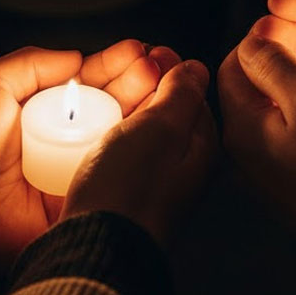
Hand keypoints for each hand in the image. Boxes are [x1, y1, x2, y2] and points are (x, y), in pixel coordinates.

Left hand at [0, 40, 180, 273]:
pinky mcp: (71, 206)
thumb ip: (36, 64)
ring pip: (117, 141)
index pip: (88, 84)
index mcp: (37, 109)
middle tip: (167, 62)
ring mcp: (67, 173)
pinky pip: (107, 181)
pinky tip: (156, 132)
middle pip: (111, 109)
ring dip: (145, 113)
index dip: (116, 66)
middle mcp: (57, 140)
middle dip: (140, 83)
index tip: (144, 51)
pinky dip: (133, 159)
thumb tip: (80, 57)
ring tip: (169, 83)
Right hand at [64, 59, 215, 245]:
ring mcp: (153, 182)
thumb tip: (194, 68)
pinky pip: (120, 152)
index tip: (149, 51)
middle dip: (147, 85)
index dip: (171, 68)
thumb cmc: (132, 190)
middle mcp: (182, 167)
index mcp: (201, 148)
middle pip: (166, 112)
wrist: (95, 244)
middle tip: (125, 65)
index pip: (193, 95)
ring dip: (125, 107)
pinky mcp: (123, 193)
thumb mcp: (162, 128)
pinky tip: (93, 131)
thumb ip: (180, 94)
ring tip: (104, 92)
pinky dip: (109, 134)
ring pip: (141, 131)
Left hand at [219, 33, 295, 294]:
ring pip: (280, 116)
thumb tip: (251, 42)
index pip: (231, 67)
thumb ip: (273, 64)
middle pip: (253, 92)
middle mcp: (249, 158)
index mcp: (241, 131)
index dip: (260, 39)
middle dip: (282, 64)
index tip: (294, 26)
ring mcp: (275, 178)